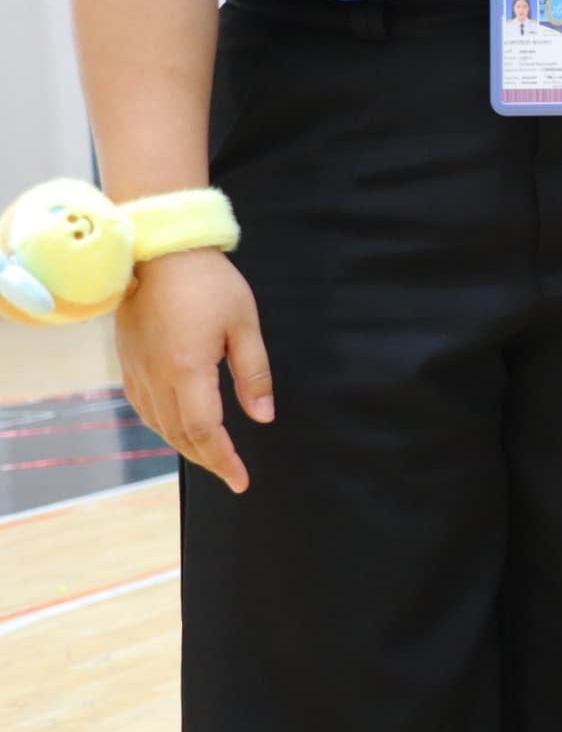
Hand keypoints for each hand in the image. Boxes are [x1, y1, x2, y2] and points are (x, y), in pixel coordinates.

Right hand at [116, 249, 271, 493]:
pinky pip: (143, 408)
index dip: (223, 459)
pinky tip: (179, 430)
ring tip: (212, 458)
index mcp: (186, 370)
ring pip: (158, 425)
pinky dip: (164, 427)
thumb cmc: (209, 282)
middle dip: (208, 459)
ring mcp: (136, 370)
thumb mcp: (245, 325)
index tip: (241, 480)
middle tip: (233, 475)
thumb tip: (262, 416)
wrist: (159, 251)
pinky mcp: (128, 362)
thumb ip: (254, 373)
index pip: (204, 430)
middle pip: (179, 434)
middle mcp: (155, 377)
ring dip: (185, 447)